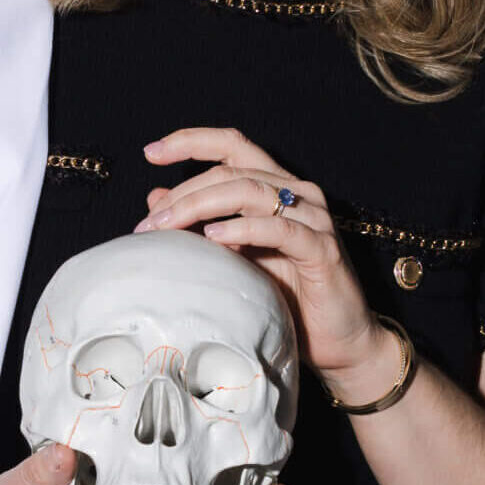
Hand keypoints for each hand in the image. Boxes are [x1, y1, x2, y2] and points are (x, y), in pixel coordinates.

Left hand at [135, 124, 393, 389]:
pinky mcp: (322, 249)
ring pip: (249, 192)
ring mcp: (313, 218)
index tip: (151, 152)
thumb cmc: (285, 298)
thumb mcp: (233, 257)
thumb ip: (201, 224)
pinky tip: (213, 237)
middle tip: (148, 223)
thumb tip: (154, 198)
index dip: (192, 142)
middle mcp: (297, 193)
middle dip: (183, 193)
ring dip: (201, 206)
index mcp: (275, 187)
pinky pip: (278, 229)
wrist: (336, 342)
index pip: (232, 146)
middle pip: (231, 172)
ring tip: (168, 228)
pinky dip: (241, 229)